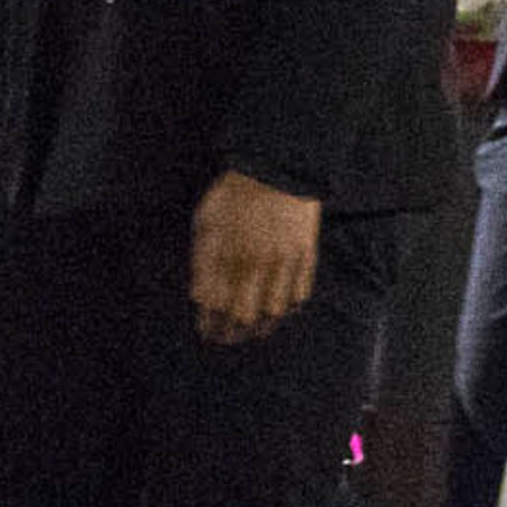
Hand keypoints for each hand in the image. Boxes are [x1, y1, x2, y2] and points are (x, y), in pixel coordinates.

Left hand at [188, 171, 322, 347]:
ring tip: (254, 333)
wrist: (278, 167)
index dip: (209, 324)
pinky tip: (281, 312)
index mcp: (226, 256)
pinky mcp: (305, 256)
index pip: (214, 306)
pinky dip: (289, 309)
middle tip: (227, 339)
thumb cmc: (235, 194)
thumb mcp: (205, 221)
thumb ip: (202, 260)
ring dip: (261, 327)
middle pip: (242, 315)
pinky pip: (299, 293)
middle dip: (232, 333)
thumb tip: (200, 295)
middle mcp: (255, 264)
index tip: (207, 332)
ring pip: (273, 311)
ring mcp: (283, 262)